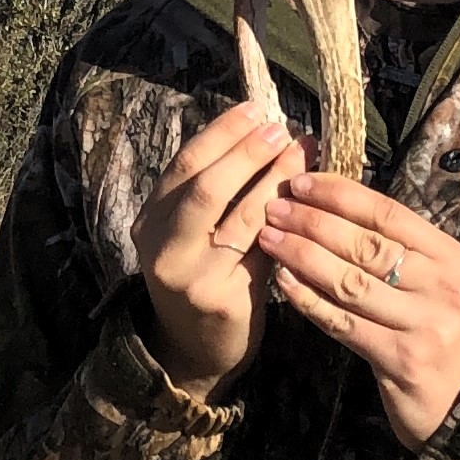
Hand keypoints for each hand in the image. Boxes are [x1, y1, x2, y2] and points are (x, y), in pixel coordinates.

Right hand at [131, 102, 309, 399]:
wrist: (193, 350)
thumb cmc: (200, 277)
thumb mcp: (189, 233)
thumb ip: (214, 192)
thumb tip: (264, 133)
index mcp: (150, 221)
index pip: (183, 165)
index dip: (221, 134)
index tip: (255, 109)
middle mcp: (161, 247)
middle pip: (205, 187)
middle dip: (248, 153)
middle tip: (283, 130)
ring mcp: (190, 277)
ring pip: (241, 219)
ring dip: (277, 182)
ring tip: (304, 156)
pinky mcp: (222, 300)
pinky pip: (263, 253)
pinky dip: (287, 225)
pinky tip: (308, 206)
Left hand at [257, 173, 459, 445]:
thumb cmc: (435, 333)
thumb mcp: (434, 285)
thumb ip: (398, 249)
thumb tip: (334, 202)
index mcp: (453, 258)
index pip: (389, 214)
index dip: (341, 195)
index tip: (301, 181)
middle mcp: (445, 287)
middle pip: (367, 245)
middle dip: (314, 222)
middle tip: (275, 207)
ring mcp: (425, 324)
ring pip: (351, 281)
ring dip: (303, 256)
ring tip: (270, 238)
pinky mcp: (401, 359)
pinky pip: (343, 321)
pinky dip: (309, 299)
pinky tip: (283, 281)